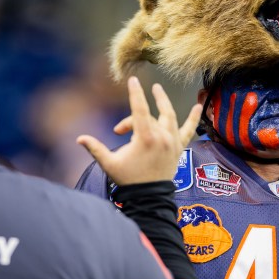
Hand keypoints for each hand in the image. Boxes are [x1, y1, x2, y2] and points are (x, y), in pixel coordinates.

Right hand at [77, 76, 201, 184]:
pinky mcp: (178, 148)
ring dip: (163, 103)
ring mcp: (172, 142)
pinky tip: (199, 106)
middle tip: (138, 92)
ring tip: (158, 91)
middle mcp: (162, 137)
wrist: (150, 197)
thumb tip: (79, 139)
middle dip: (135, 114)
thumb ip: (95, 149)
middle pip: (148, 117)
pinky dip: (194, 118)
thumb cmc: (129, 180)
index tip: (133, 80)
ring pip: (168, 117)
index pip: (140, 109)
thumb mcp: (110, 164)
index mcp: (146, 138)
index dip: (136, 93)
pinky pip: (188, 130)